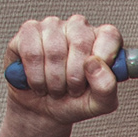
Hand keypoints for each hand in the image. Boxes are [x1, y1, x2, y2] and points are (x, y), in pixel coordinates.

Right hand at [3, 15, 121, 126]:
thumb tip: (95, 63)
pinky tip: (38, 82)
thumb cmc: (75, 102)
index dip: (103, 57)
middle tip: (71, 90)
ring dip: (54, 81)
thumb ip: (106, 87)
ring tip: (55, 88)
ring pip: (54, 50)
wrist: (42, 111)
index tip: (93, 78)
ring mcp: (52, 26)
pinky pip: (32, 52)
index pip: (109, 35)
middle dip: (74, 77)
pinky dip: (35, 76)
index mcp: (101, 40)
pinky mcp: (28, 31)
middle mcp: (78, 27)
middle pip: (80, 43)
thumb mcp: (99, 104)